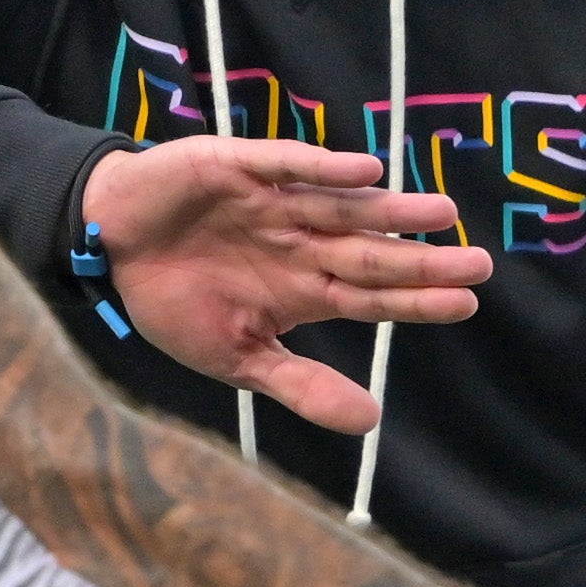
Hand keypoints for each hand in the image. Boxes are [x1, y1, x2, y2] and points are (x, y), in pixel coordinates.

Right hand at [82, 139, 491, 432]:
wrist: (105, 244)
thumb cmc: (172, 299)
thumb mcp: (236, 357)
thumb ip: (301, 385)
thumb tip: (371, 423)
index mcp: (302, 289)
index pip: (372, 297)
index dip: (418, 302)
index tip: (468, 303)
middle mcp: (300, 242)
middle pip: (370, 252)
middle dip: (421, 260)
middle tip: (480, 262)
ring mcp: (274, 202)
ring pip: (344, 207)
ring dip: (390, 211)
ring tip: (441, 213)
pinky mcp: (240, 165)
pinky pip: (289, 164)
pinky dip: (325, 167)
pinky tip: (366, 171)